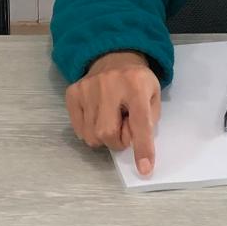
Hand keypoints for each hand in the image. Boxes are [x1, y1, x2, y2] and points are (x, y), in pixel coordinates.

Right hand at [65, 51, 162, 175]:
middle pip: (106, 133)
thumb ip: (147, 121)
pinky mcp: (73, 92)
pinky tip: (97, 116)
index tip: (145, 168)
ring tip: (110, 121)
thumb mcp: (153, 96)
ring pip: (90, 135)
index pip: (139, 122)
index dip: (142, 148)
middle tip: (123, 132)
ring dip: (103, 138)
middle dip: (116, 142)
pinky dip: (89, 131)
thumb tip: (133, 145)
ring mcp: (87, 88)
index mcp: (136, 85)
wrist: (114, 56)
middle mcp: (109, 85)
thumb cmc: (137, 82)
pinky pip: (78, 129)